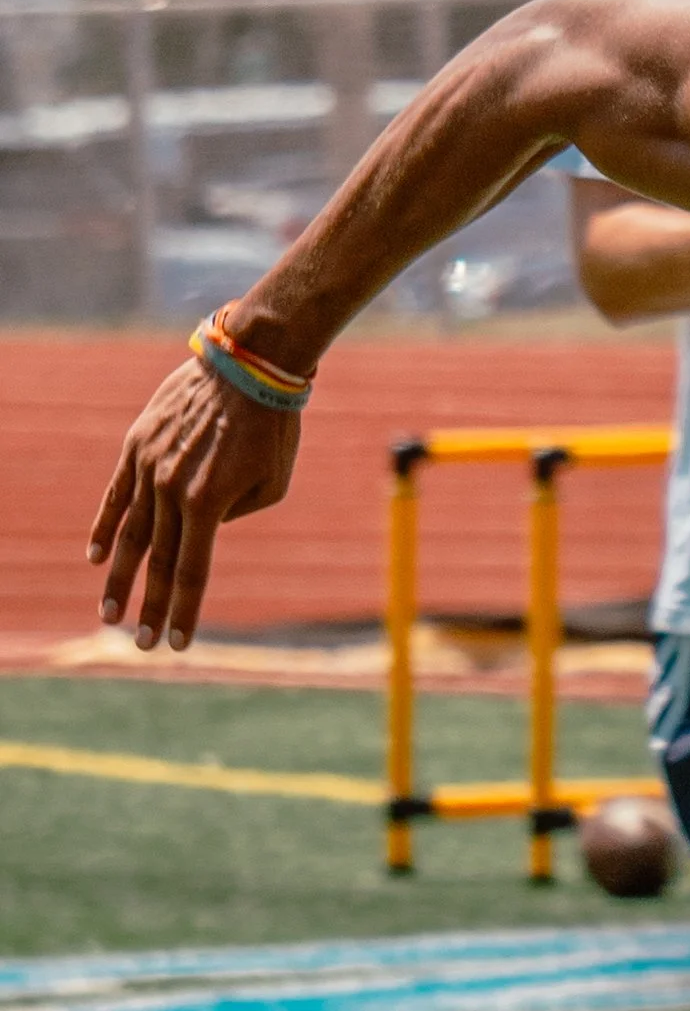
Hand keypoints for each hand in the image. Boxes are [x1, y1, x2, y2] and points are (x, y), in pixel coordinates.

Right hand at [87, 360, 301, 649]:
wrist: (249, 364)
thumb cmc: (274, 427)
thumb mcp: (272, 484)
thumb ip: (234, 516)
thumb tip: (204, 528)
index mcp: (208, 504)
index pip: (192, 572)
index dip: (184, 612)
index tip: (176, 645)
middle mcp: (171, 489)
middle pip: (158, 561)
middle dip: (150, 607)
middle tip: (140, 644)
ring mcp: (149, 466)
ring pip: (129, 533)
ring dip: (118, 577)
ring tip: (109, 613)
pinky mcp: (137, 445)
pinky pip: (116, 494)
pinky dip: (103, 526)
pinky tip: (94, 556)